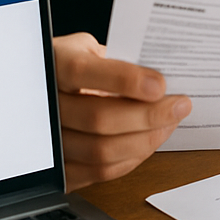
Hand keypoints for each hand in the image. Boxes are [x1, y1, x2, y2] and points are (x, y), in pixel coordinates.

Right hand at [54, 32, 191, 188]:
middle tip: (179, 106)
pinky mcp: (58, 168)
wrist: (40, 87)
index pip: (84, 73)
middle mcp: (47, 106)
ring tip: (170, 123)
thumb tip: (158, 73)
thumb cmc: (72, 63)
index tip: (160, 84)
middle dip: (148, 115)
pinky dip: (131, 158)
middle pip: (98, 119)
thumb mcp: (87, 47)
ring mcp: (50, 141)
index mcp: (54, 66)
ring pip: (101, 151)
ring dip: (145, 140)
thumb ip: (115, 57)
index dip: (125, 80)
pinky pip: (99, 172)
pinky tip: (149, 140)